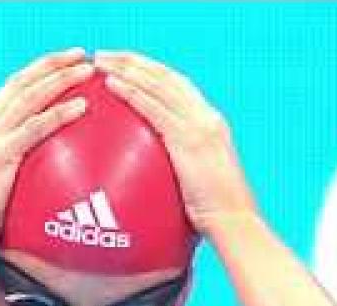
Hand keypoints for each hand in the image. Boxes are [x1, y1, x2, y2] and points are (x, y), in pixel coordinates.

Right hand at [0, 47, 93, 253]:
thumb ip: (7, 175)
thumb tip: (35, 180)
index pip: (8, 93)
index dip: (34, 75)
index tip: (58, 64)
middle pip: (19, 85)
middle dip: (51, 65)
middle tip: (80, 55)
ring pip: (29, 98)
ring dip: (60, 79)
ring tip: (87, 69)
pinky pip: (35, 128)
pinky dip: (60, 113)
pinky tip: (82, 106)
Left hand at [93, 50, 259, 236]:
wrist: (234, 221)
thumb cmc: (218, 212)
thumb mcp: (200, 181)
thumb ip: (183, 166)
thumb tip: (158, 173)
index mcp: (211, 123)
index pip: (178, 86)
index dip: (152, 71)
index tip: (128, 64)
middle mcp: (206, 117)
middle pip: (166, 77)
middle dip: (135, 61)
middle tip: (107, 54)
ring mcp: (199, 125)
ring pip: (158, 85)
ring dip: (128, 68)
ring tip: (102, 60)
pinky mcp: (188, 139)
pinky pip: (153, 108)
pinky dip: (131, 92)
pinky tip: (111, 85)